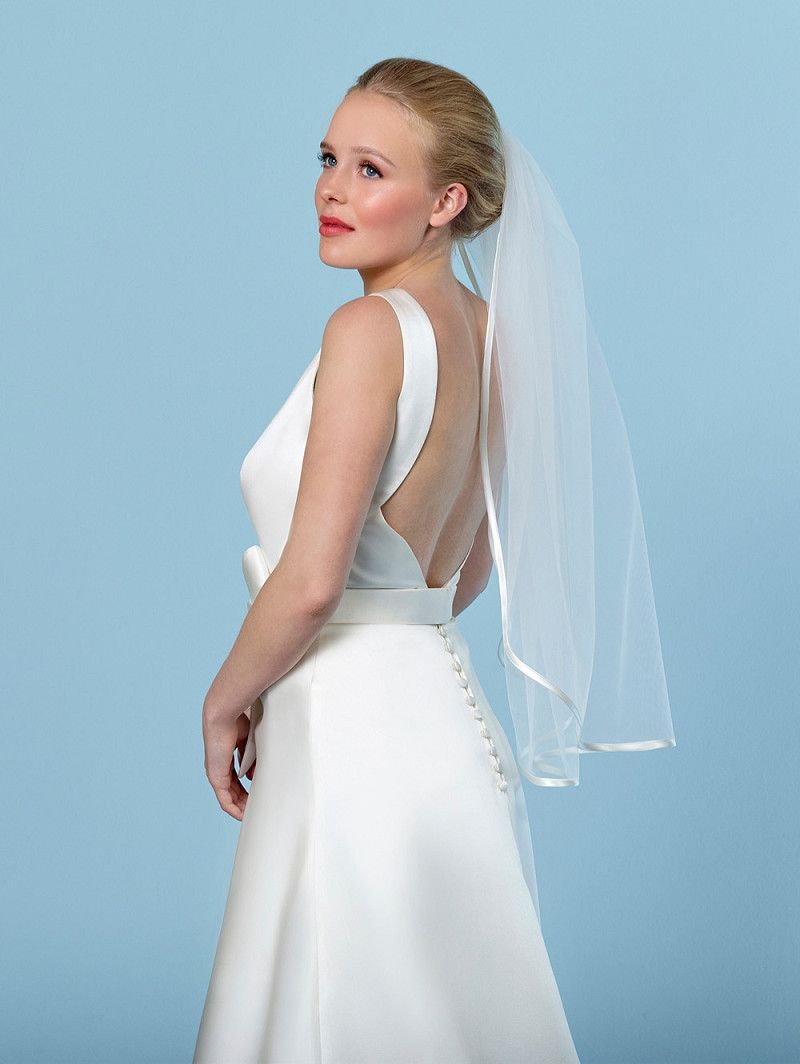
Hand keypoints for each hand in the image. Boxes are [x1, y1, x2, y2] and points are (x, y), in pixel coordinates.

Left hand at [202, 705, 250, 819]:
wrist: (223, 714)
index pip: (236, 776)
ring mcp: (216, 773)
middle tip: (257, 805)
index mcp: (225, 756)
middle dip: (245, 798)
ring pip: (229, 797)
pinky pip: (224, 800)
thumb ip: (251, 757)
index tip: (257, 790)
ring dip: (241, 806)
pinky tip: (242, 815)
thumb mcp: (248, 742)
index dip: (246, 785)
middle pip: (233, 788)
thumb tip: (254, 774)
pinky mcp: (215, 778)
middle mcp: (219, 766)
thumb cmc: (237, 721)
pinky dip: (233, 809)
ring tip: (252, 813)